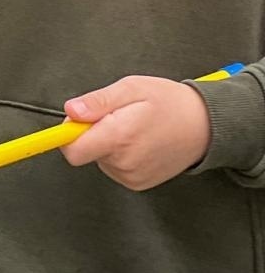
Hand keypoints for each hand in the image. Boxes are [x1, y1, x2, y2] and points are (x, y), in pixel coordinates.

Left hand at [60, 76, 211, 190]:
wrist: (205, 126)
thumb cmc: (169, 103)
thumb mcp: (131, 88)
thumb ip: (97, 102)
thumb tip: (71, 112)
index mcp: (119, 137)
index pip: (73, 151)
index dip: (67, 135)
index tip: (75, 122)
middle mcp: (124, 162)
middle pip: (84, 151)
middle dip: (92, 132)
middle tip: (116, 117)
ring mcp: (132, 176)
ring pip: (99, 159)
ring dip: (108, 143)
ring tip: (133, 128)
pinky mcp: (138, 183)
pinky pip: (113, 167)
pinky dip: (119, 154)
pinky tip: (139, 142)